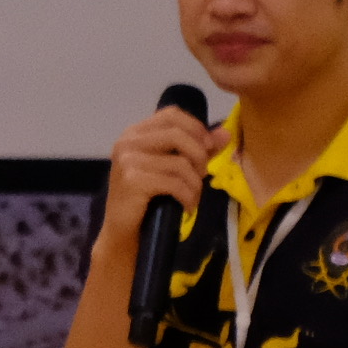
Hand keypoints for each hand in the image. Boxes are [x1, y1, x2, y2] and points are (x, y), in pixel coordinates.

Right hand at [95, 104, 217, 268]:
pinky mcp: (133, 181)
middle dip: (199, 156)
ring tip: (193, 197)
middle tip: (201, 176)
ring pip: (179, 162)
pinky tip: (187, 207)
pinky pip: (174, 183)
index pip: (172, 114)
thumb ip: (197, 149)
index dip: (196, 127)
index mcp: (135, 133)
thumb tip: (225, 134)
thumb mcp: (172, 170)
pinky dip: (188, 196)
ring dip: (195, 183)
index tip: (208, 148)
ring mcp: (128, 160)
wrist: (122, 233)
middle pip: (177, 134)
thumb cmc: (147, 199)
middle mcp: (128, 141)